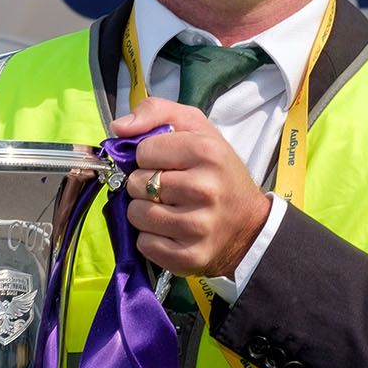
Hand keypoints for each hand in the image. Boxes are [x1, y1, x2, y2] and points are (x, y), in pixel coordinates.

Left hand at [109, 97, 271, 278]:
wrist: (249, 225)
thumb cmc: (217, 172)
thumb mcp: (197, 128)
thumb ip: (156, 112)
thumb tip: (118, 128)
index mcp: (207, 152)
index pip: (143, 151)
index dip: (148, 156)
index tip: (165, 163)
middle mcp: (204, 188)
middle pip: (137, 184)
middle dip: (144, 185)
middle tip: (167, 188)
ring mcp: (198, 226)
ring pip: (136, 214)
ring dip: (144, 212)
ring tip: (167, 209)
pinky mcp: (189, 256)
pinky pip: (144, 243)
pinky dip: (150, 238)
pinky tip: (170, 231)